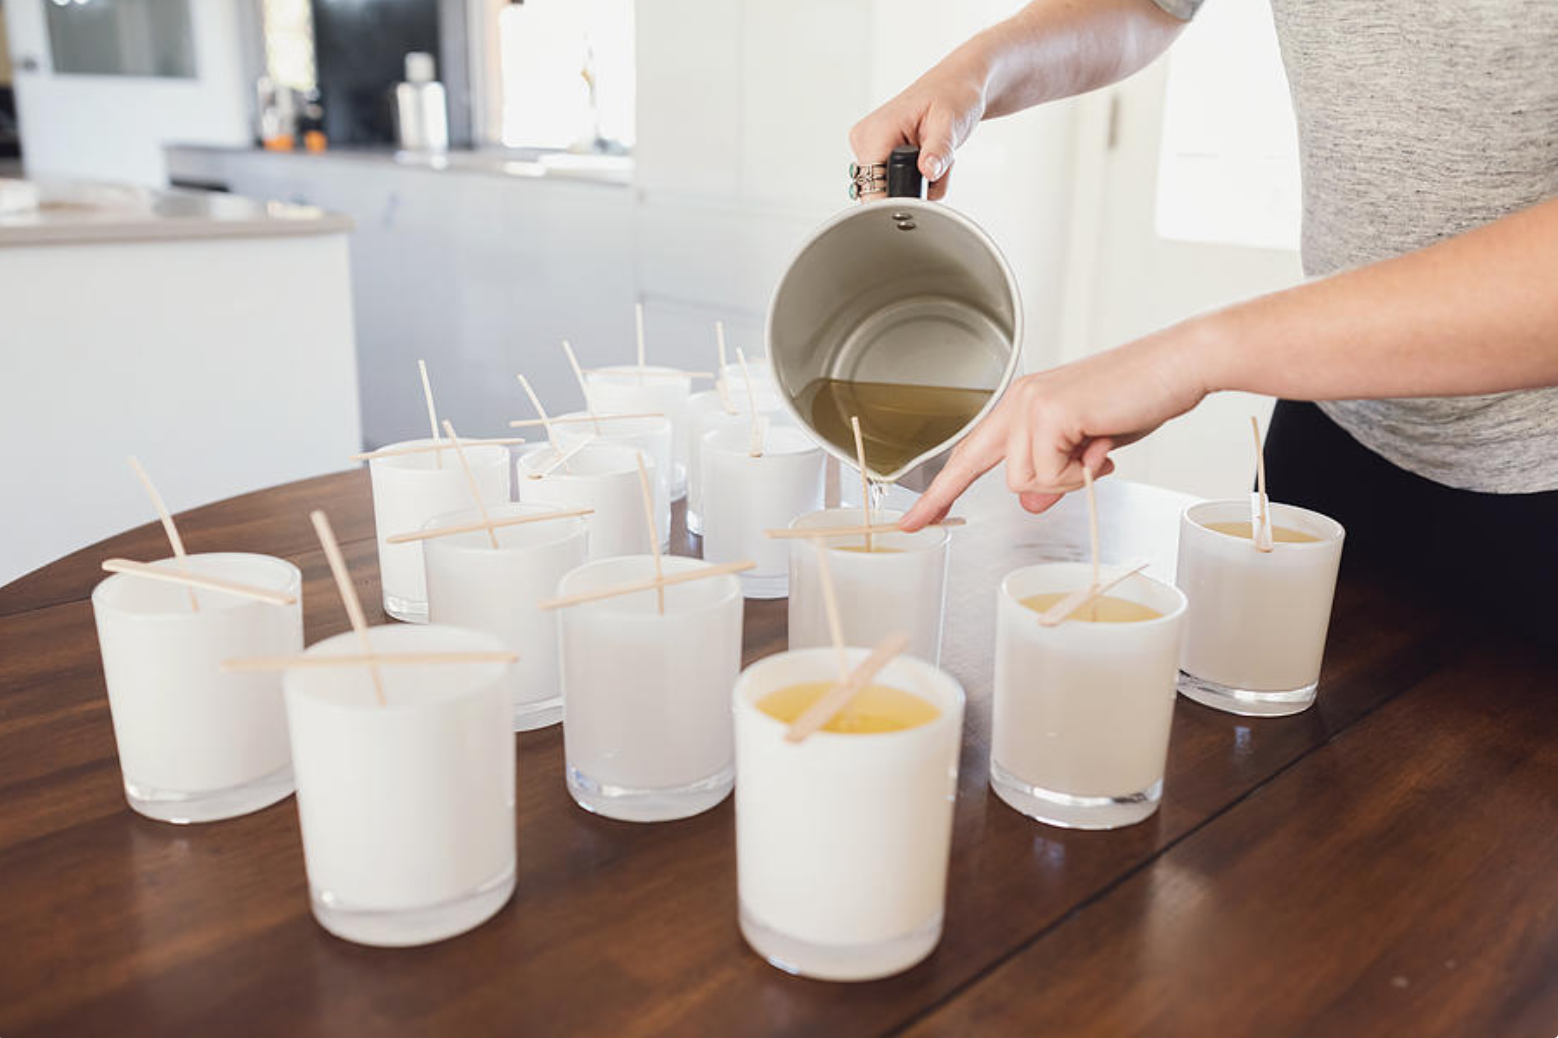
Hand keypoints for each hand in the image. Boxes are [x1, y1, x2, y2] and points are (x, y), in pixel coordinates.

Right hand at [849, 61, 987, 200]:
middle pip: (880, 193)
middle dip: (912, 189)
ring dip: (917, 183)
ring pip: (889, 191)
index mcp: (876, 131)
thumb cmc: (951, 95)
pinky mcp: (876, 153)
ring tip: (932, 158)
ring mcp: (868, 147)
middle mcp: (865, 140)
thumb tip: (928, 171)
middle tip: (934, 164)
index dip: (899, 199)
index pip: (872, 188)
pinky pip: (892, 183)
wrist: (954, 86)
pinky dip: (915, 179)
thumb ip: (939, 150)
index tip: (923, 192)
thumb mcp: (949, 123)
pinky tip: (925, 159)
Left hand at [900, 325, 1214, 528]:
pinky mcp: (1049, 413)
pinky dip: (1079, 474)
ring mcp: (1030, 405)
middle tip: (927, 519)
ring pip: (1020, 480)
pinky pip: (1048, 474)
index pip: (970, 453)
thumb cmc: (1140, 398)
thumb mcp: (1088, 449)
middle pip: (978, 466)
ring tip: (1097, 452)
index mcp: (1023, 405)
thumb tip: (1030, 501)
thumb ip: (1054, 472)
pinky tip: (1103, 446)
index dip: (940, 490)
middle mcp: (1019, 401)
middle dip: (962, 493)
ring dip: (1064, 480)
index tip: (914, 518)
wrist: (1177, 368)